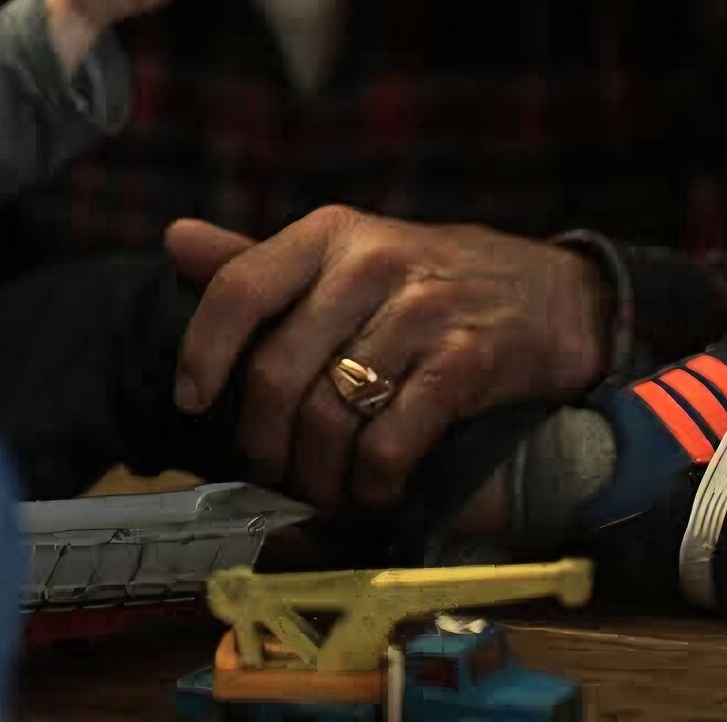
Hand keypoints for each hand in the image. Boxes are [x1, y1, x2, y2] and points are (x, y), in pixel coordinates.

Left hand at [166, 208, 611, 514]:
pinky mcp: (467, 361)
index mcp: (328, 233)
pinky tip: (370, 493)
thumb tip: (174, 240)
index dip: (203, 352)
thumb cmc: (425, 281)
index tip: (194, 402)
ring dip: (316, 474)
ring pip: (329, 415)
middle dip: (263, 441)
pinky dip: (370, 483)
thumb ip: (259, 260)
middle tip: (271, 472)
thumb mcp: (344, 254)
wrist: (552, 292)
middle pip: (278, 371)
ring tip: (320, 491)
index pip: (239, 288)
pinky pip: (391, 440)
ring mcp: (422, 311)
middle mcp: (370, 263)